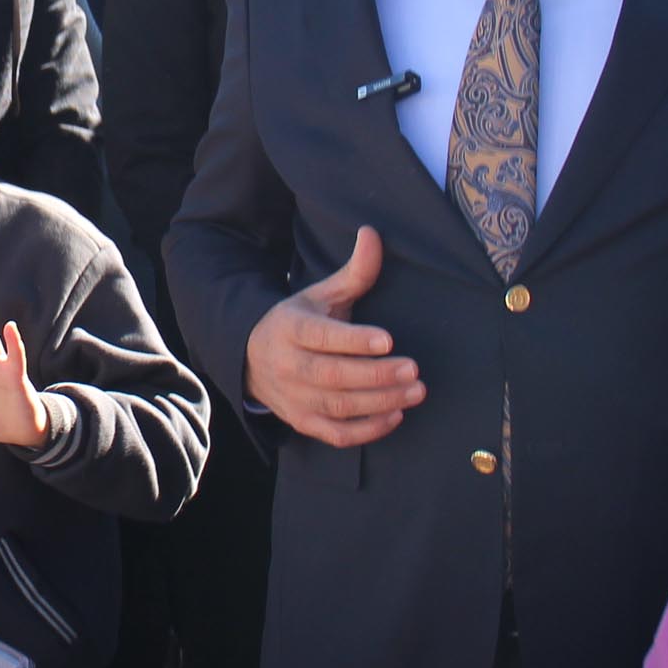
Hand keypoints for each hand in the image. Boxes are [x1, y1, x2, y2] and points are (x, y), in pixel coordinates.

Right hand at [242, 226, 423, 447]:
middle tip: (414, 370)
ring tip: (415, 391)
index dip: (354, 340)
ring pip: (338, 405)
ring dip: (380, 402)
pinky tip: (395, 415)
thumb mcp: (319, 294)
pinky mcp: (303, 422)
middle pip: (333, 375)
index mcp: (290, 328)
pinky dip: (367, 430)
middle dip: (376, 375)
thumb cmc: (298, 322)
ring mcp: (294, 398)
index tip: (387, 339)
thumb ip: (352, 272)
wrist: (252, 359)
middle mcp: (288, 365)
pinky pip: (336, 433)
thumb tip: (373, 234)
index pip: (322, 336)